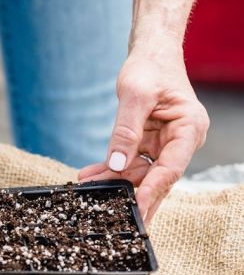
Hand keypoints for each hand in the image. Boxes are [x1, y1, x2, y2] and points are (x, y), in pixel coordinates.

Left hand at [78, 47, 208, 223]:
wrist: (150, 55)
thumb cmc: (150, 68)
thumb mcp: (135, 95)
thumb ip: (125, 130)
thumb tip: (116, 164)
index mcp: (188, 129)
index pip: (171, 168)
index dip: (154, 190)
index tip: (138, 208)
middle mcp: (180, 140)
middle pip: (157, 177)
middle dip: (134, 195)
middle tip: (117, 219)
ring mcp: (164, 143)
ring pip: (139, 172)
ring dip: (114, 181)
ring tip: (87, 187)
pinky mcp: (148, 142)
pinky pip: (129, 161)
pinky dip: (110, 168)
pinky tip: (89, 175)